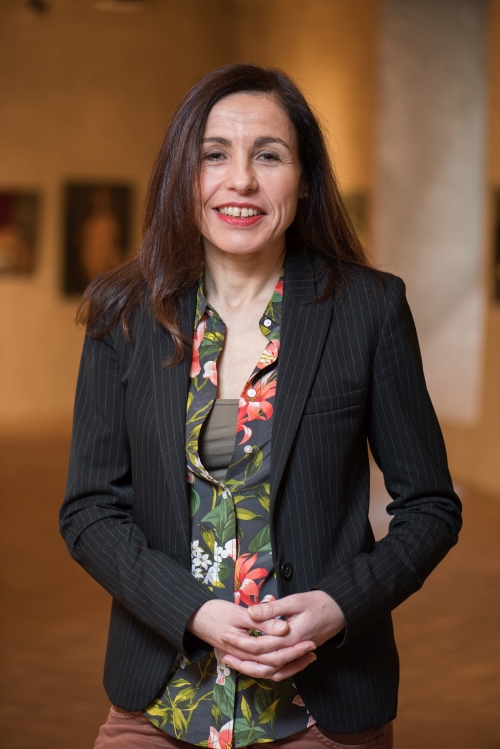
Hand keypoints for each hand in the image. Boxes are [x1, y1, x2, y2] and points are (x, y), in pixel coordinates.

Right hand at [187, 599, 316, 680]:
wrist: (193, 617)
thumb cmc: (214, 612)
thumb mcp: (238, 613)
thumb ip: (262, 621)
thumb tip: (284, 629)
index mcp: (244, 646)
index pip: (274, 653)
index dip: (293, 648)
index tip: (310, 641)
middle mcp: (244, 657)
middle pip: (273, 665)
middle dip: (295, 659)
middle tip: (312, 649)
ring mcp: (241, 658)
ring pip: (267, 671)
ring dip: (287, 665)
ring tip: (304, 657)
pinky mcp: (240, 656)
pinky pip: (260, 668)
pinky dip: (275, 666)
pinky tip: (284, 659)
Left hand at [221, 591, 344, 679]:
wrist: (340, 611)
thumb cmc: (318, 603)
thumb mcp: (294, 601)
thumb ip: (272, 609)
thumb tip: (251, 613)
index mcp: (290, 637)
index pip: (260, 645)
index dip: (241, 642)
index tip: (225, 635)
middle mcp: (292, 651)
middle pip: (262, 663)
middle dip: (241, 658)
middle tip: (223, 651)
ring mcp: (297, 656)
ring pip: (271, 671)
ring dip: (251, 668)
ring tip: (234, 661)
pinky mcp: (299, 656)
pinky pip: (282, 671)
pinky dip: (267, 671)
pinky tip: (256, 666)